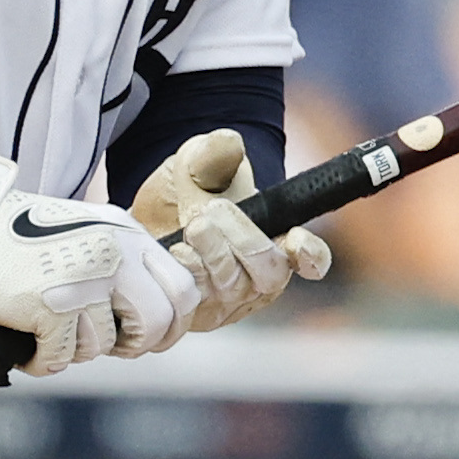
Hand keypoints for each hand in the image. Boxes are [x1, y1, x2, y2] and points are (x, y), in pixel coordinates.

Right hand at [0, 146, 198, 374]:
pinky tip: (28, 345)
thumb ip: (118, 259)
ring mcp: (84, 281)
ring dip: (75, 349)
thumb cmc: (18, 233)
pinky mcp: (50, 306)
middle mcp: (114, 255)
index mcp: (127, 234)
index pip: (183, 289)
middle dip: (135, 345)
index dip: (173, 324)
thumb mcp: (86, 230)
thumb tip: (145, 311)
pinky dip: (41, 361)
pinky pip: (59, 359)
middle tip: (108, 346)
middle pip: (158, 324)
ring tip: (49, 331)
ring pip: (102, 346)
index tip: (149, 337)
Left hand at [129, 129, 330, 331]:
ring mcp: (228, 301)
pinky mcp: (195, 314)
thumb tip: (228, 143)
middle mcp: (259, 277)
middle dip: (244, 241)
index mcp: (278, 240)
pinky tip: (174, 254)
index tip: (297, 240)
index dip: (311, 255)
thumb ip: (215, 154)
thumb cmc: (189, 191)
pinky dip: (187, 277)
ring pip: (231, 288)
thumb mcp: (199, 163)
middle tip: (212, 212)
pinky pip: (196, 305)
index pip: (310, 257)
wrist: (147, 219)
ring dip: (211, 255)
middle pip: (269, 274)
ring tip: (192, 226)